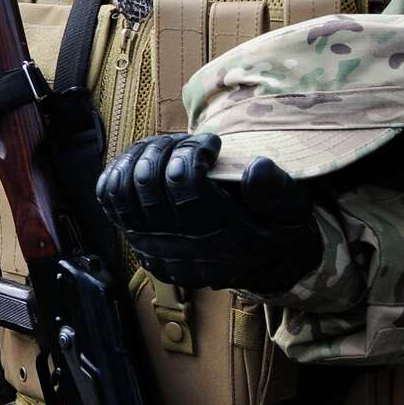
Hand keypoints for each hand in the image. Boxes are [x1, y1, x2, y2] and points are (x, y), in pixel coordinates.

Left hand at [96, 133, 318, 293]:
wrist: (256, 262)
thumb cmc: (274, 227)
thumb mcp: (293, 212)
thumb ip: (278, 191)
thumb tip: (256, 168)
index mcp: (228, 243)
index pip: (186, 186)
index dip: (192, 153)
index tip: (211, 142)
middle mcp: (186, 254)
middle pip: (149, 185)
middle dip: (165, 150)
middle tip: (187, 141)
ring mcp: (157, 252)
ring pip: (123, 192)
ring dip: (140, 158)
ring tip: (167, 148)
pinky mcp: (139, 245)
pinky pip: (110, 202)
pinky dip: (120, 173)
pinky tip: (145, 161)